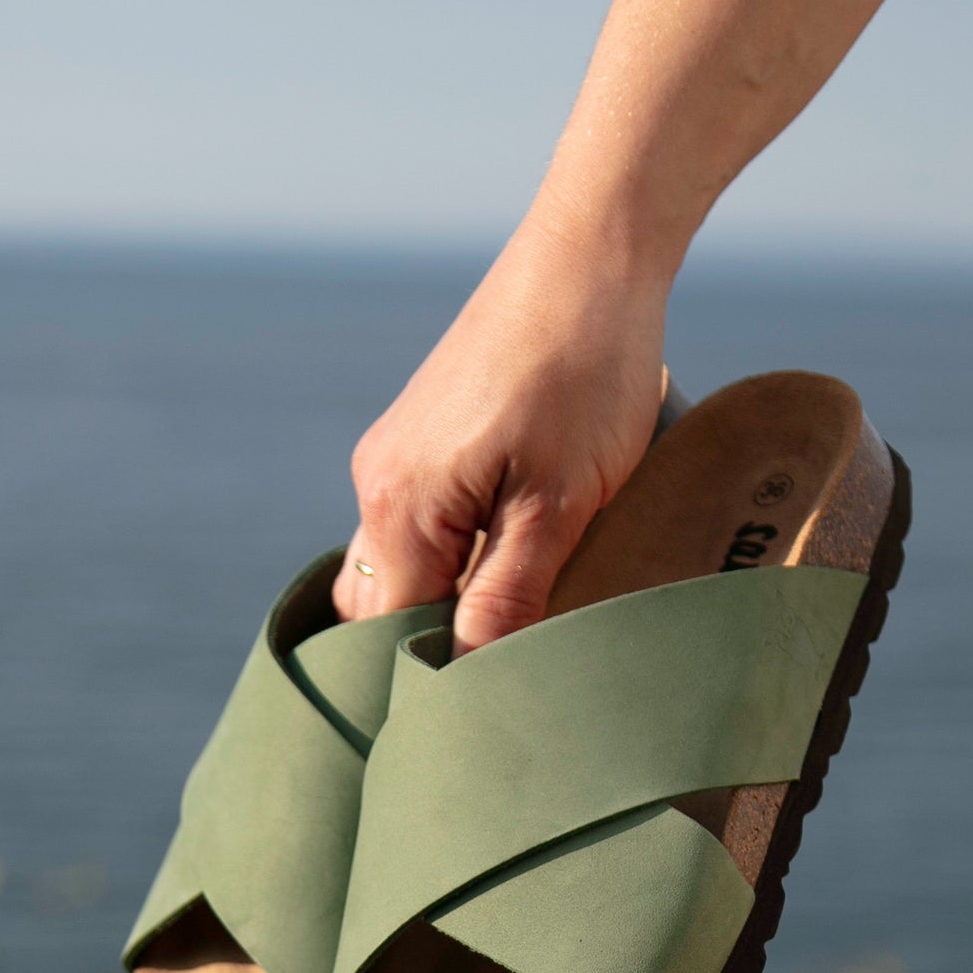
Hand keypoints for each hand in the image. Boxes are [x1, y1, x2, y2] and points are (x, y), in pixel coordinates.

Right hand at [334, 212, 669, 650]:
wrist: (592, 259)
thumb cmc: (584, 374)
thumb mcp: (559, 502)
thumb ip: (507, 596)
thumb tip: (466, 679)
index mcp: (398, 507)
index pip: (388, 638)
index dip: (432, 683)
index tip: (489, 713)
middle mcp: (379, 484)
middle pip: (383, 609)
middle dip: (432, 649)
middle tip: (506, 681)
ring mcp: (400, 457)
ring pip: (407, 568)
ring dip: (452, 602)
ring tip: (520, 623)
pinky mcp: (431, 437)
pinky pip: (427, 526)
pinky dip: (461, 559)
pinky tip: (518, 563)